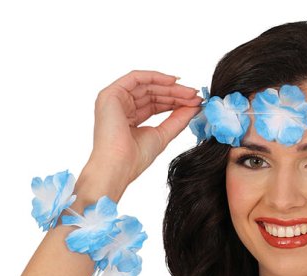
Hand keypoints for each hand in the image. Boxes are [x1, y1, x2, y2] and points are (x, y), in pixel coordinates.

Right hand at [86, 69, 203, 189]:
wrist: (118, 166)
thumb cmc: (134, 159)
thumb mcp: (162, 135)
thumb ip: (178, 120)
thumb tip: (195, 107)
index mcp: (130, 118)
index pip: (155, 104)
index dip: (175, 101)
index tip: (194, 103)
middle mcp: (121, 106)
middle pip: (152, 93)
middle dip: (175, 93)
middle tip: (195, 96)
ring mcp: (115, 99)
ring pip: (146, 85)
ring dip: (169, 86)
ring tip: (189, 92)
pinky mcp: (111, 93)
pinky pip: (136, 78)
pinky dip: (155, 77)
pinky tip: (173, 81)